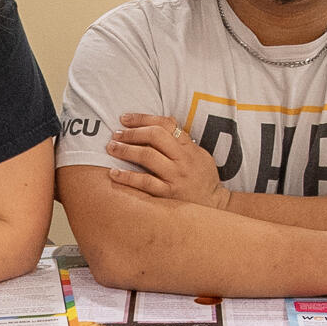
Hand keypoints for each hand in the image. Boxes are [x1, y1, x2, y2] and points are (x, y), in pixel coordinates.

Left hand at [104, 113, 230, 208]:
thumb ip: (182, 140)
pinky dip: (128, 177)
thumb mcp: (199, 154)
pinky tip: (114, 173)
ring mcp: (176, 177)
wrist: (215, 206)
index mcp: (189, 148)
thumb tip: (166, 121)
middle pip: (155, 137)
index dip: (143, 118)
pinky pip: (146, 183)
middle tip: (115, 134)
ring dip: (126, 150)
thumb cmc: (203, 179)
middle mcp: (183, 160)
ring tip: (111, 148)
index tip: (125, 118)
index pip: (165, 125)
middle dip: (132, 133)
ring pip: (148, 157)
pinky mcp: (169, 195)